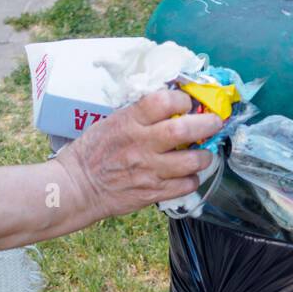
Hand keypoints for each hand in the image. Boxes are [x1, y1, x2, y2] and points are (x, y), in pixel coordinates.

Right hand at [51, 89, 222, 222]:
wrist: (78, 187)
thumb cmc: (93, 152)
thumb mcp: (112, 122)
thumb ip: (139, 114)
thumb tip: (171, 104)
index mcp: (129, 122)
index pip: (163, 101)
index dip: (182, 99)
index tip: (187, 102)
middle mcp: (141, 145)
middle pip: (184, 129)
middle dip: (207, 124)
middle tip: (214, 123)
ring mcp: (149, 170)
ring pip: (192, 161)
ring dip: (204, 156)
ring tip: (203, 153)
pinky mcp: (153, 192)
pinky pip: (186, 186)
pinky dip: (192, 179)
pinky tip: (186, 175)